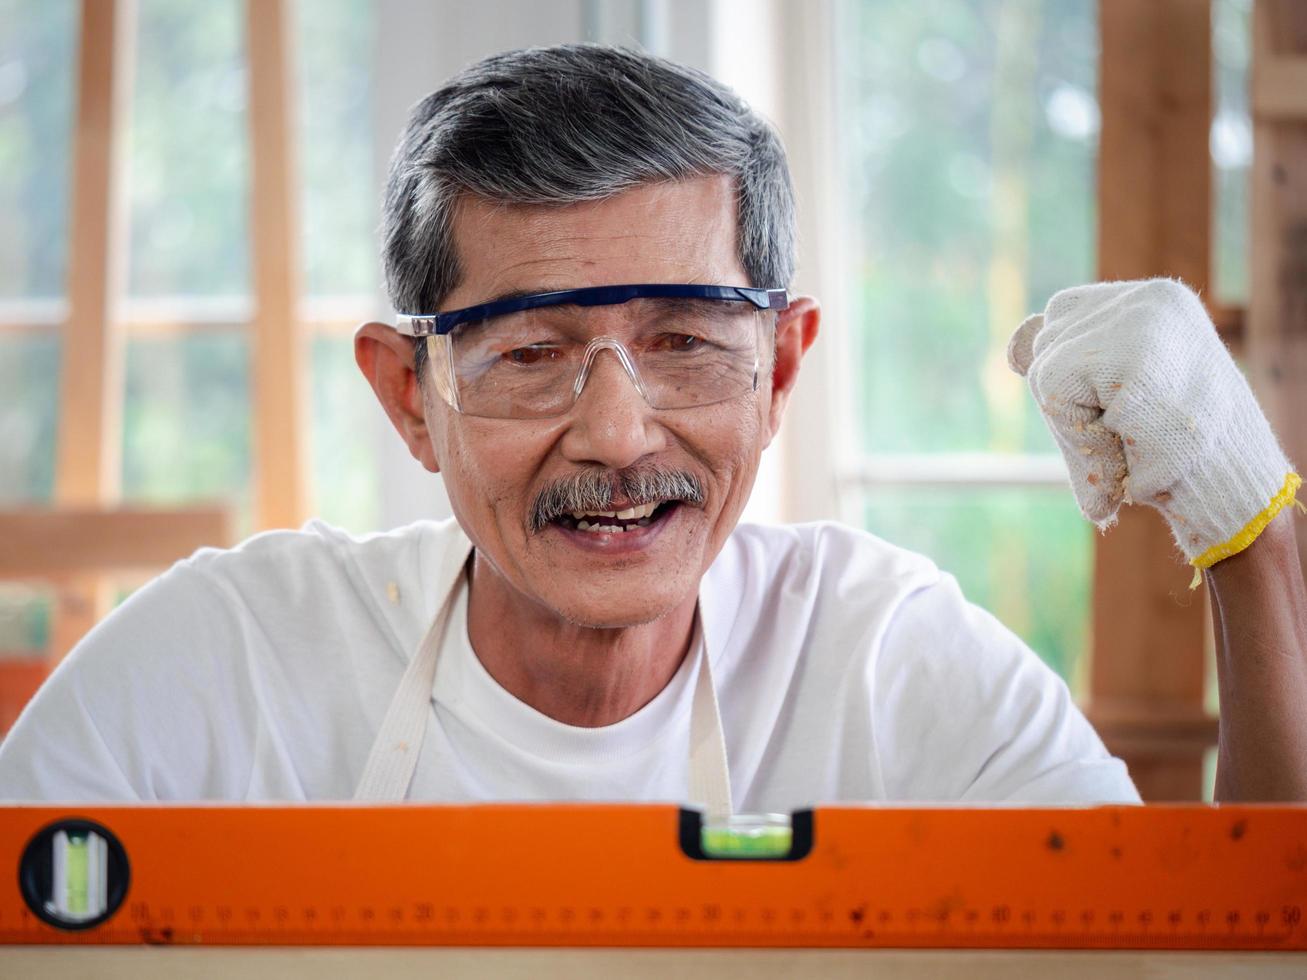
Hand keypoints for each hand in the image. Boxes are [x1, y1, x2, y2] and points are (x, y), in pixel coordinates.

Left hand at [1007, 278, 1300, 579]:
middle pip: (1048, 341)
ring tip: (1130, 434)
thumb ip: (1076, 362)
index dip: (1064, 363)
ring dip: (1075, 419)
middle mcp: (1148, 298)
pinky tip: (1127, 439)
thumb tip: (1014, 350)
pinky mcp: (1133, 357)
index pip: (1062, 313)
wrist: (1224, 487)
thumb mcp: (1121, 390)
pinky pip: (1056, 394)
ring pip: (1047, 371)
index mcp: (1154, 300)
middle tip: (1127, 428)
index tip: (1107, 403)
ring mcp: (1142, 322)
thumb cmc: (1173, 448)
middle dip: (1067, 395)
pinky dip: (1079, 431)